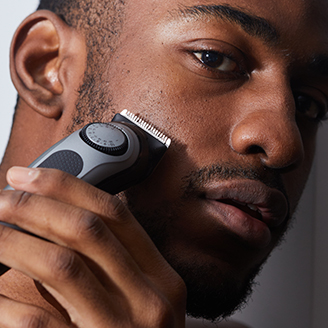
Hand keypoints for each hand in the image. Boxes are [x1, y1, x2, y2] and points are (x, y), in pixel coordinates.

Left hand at [0, 166, 185, 326]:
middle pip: (88, 230)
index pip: (115, 214)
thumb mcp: (143, 299)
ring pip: (63, 264)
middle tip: (5, 195)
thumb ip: (117, 261)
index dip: (69, 188)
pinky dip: (6, 299)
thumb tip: (72, 215)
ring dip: (18, 240)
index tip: (31, 176)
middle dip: (38, 205)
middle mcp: (149, 300)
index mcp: (162, 278)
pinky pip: (38, 321)